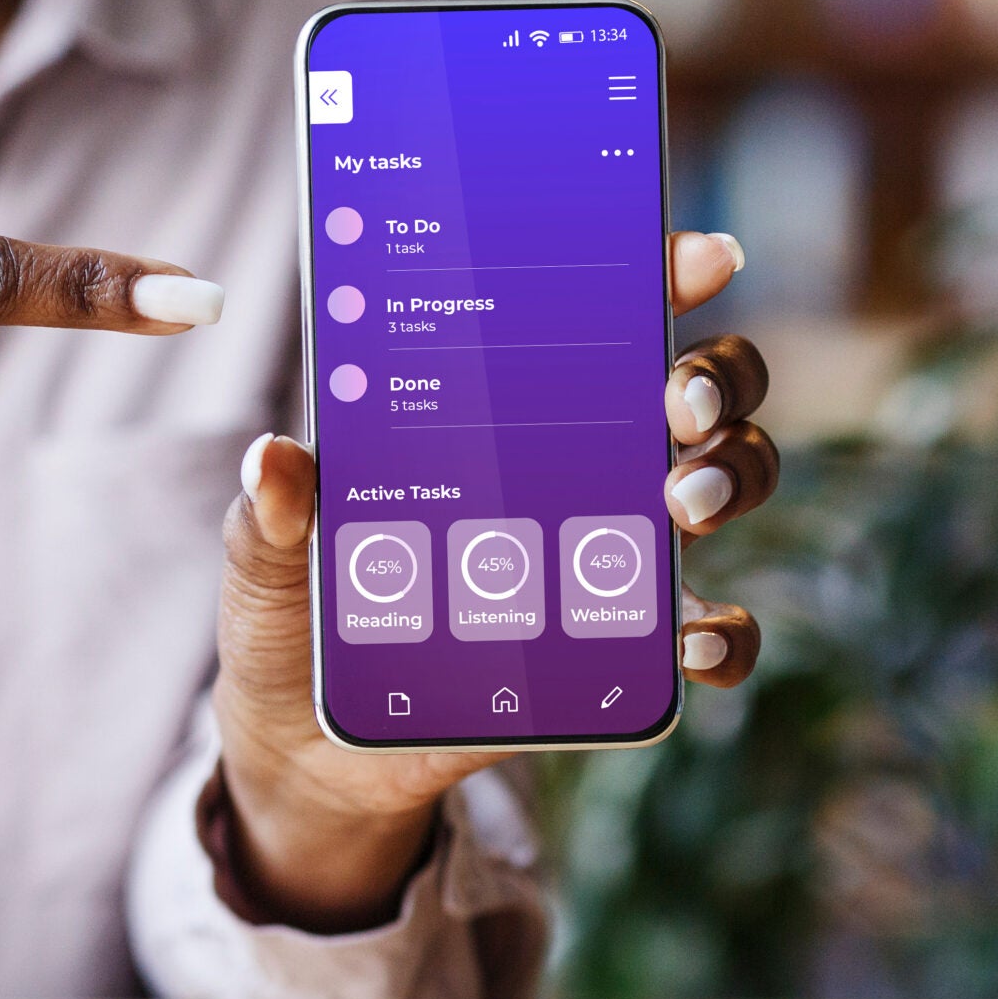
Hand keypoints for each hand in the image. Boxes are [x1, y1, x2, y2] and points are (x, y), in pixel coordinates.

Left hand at [211, 230, 776, 932]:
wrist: (304, 741)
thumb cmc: (295, 611)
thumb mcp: (267, 552)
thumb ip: (276, 508)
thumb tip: (275, 458)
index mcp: (493, 412)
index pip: (592, 320)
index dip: (658, 274)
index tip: (696, 257)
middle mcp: (573, 466)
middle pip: (694, 391)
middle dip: (712, 378)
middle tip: (673, 405)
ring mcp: (604, 553)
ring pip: (724, 485)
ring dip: (730, 478)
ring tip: (680, 505)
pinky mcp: (614, 649)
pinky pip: (707, 633)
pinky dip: (721, 633)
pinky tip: (687, 640)